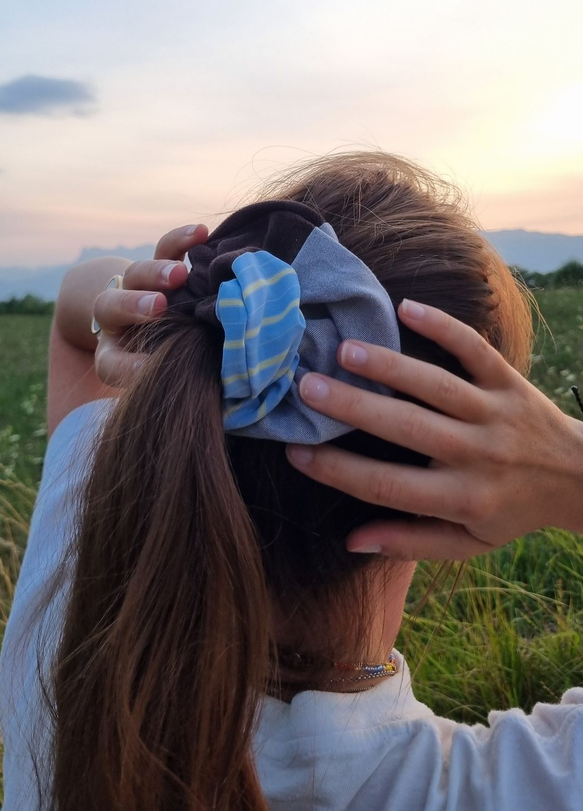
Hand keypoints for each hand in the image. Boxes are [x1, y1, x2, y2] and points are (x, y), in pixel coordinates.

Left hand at [93, 223, 207, 386]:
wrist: (154, 324)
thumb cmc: (166, 360)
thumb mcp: (164, 374)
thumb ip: (176, 378)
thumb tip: (212, 386)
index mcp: (115, 353)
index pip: (110, 361)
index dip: (126, 366)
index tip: (148, 370)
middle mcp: (119, 318)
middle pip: (110, 306)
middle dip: (133, 305)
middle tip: (159, 307)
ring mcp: (139, 288)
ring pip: (137, 273)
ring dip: (157, 272)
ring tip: (179, 274)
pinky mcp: (160, 264)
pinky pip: (166, 248)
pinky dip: (181, 239)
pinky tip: (201, 233)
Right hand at [286, 299, 582, 559]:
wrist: (577, 478)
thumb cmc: (509, 510)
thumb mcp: (467, 542)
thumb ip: (410, 541)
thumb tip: (351, 540)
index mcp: (463, 499)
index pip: (389, 486)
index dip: (339, 471)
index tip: (296, 452)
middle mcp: (478, 454)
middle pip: (407, 428)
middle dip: (353, 407)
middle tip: (304, 387)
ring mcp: (495, 412)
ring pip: (437, 385)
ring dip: (389, 365)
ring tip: (344, 349)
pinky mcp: (510, 380)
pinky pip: (475, 350)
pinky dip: (443, 326)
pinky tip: (405, 307)